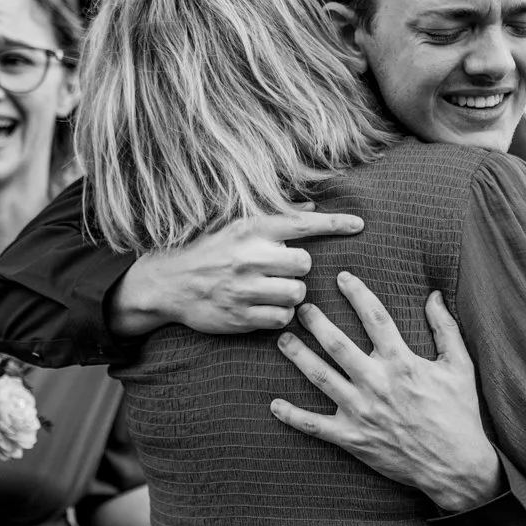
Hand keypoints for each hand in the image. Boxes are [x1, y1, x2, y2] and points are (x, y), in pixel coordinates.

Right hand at [111, 207, 364, 337]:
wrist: (167, 282)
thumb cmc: (207, 250)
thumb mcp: (235, 225)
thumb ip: (274, 217)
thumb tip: (310, 207)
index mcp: (250, 229)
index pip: (301, 223)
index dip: (334, 223)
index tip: (359, 224)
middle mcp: (248, 257)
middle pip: (305, 263)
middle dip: (299, 268)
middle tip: (282, 269)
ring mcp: (243, 288)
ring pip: (297, 293)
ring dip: (294, 294)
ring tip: (276, 290)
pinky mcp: (240, 316)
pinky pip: (282, 319)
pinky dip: (281, 316)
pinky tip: (266, 308)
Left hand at [269, 276, 502, 513]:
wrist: (456, 466)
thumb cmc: (459, 414)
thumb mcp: (459, 366)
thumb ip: (445, 328)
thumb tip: (433, 295)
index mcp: (403, 363)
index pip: (375, 318)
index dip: (357, 294)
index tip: (342, 277)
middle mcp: (377, 384)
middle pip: (338, 344)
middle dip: (316, 322)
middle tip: (300, 307)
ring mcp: (362, 412)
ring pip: (321, 377)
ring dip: (299, 357)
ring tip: (283, 340)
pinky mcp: (353, 439)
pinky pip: (316, 426)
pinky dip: (293, 416)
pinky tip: (274, 405)